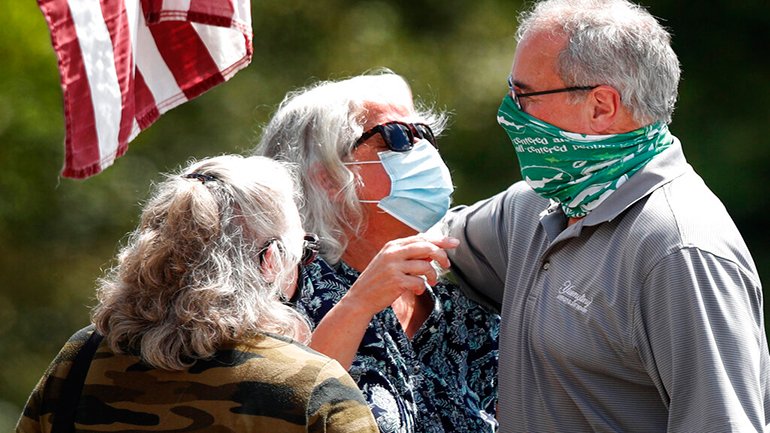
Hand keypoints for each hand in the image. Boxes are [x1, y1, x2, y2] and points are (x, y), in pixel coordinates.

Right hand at [343, 235, 459, 316]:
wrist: (360, 299)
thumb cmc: (378, 281)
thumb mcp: (390, 262)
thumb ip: (409, 255)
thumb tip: (433, 252)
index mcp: (393, 246)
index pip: (421, 238)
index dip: (440, 240)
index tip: (454, 242)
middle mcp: (393, 253)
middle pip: (426, 247)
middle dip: (441, 255)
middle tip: (447, 265)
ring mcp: (394, 267)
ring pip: (425, 266)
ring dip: (433, 275)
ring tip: (432, 282)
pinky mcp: (396, 281)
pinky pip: (419, 282)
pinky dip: (422, 287)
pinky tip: (417, 291)